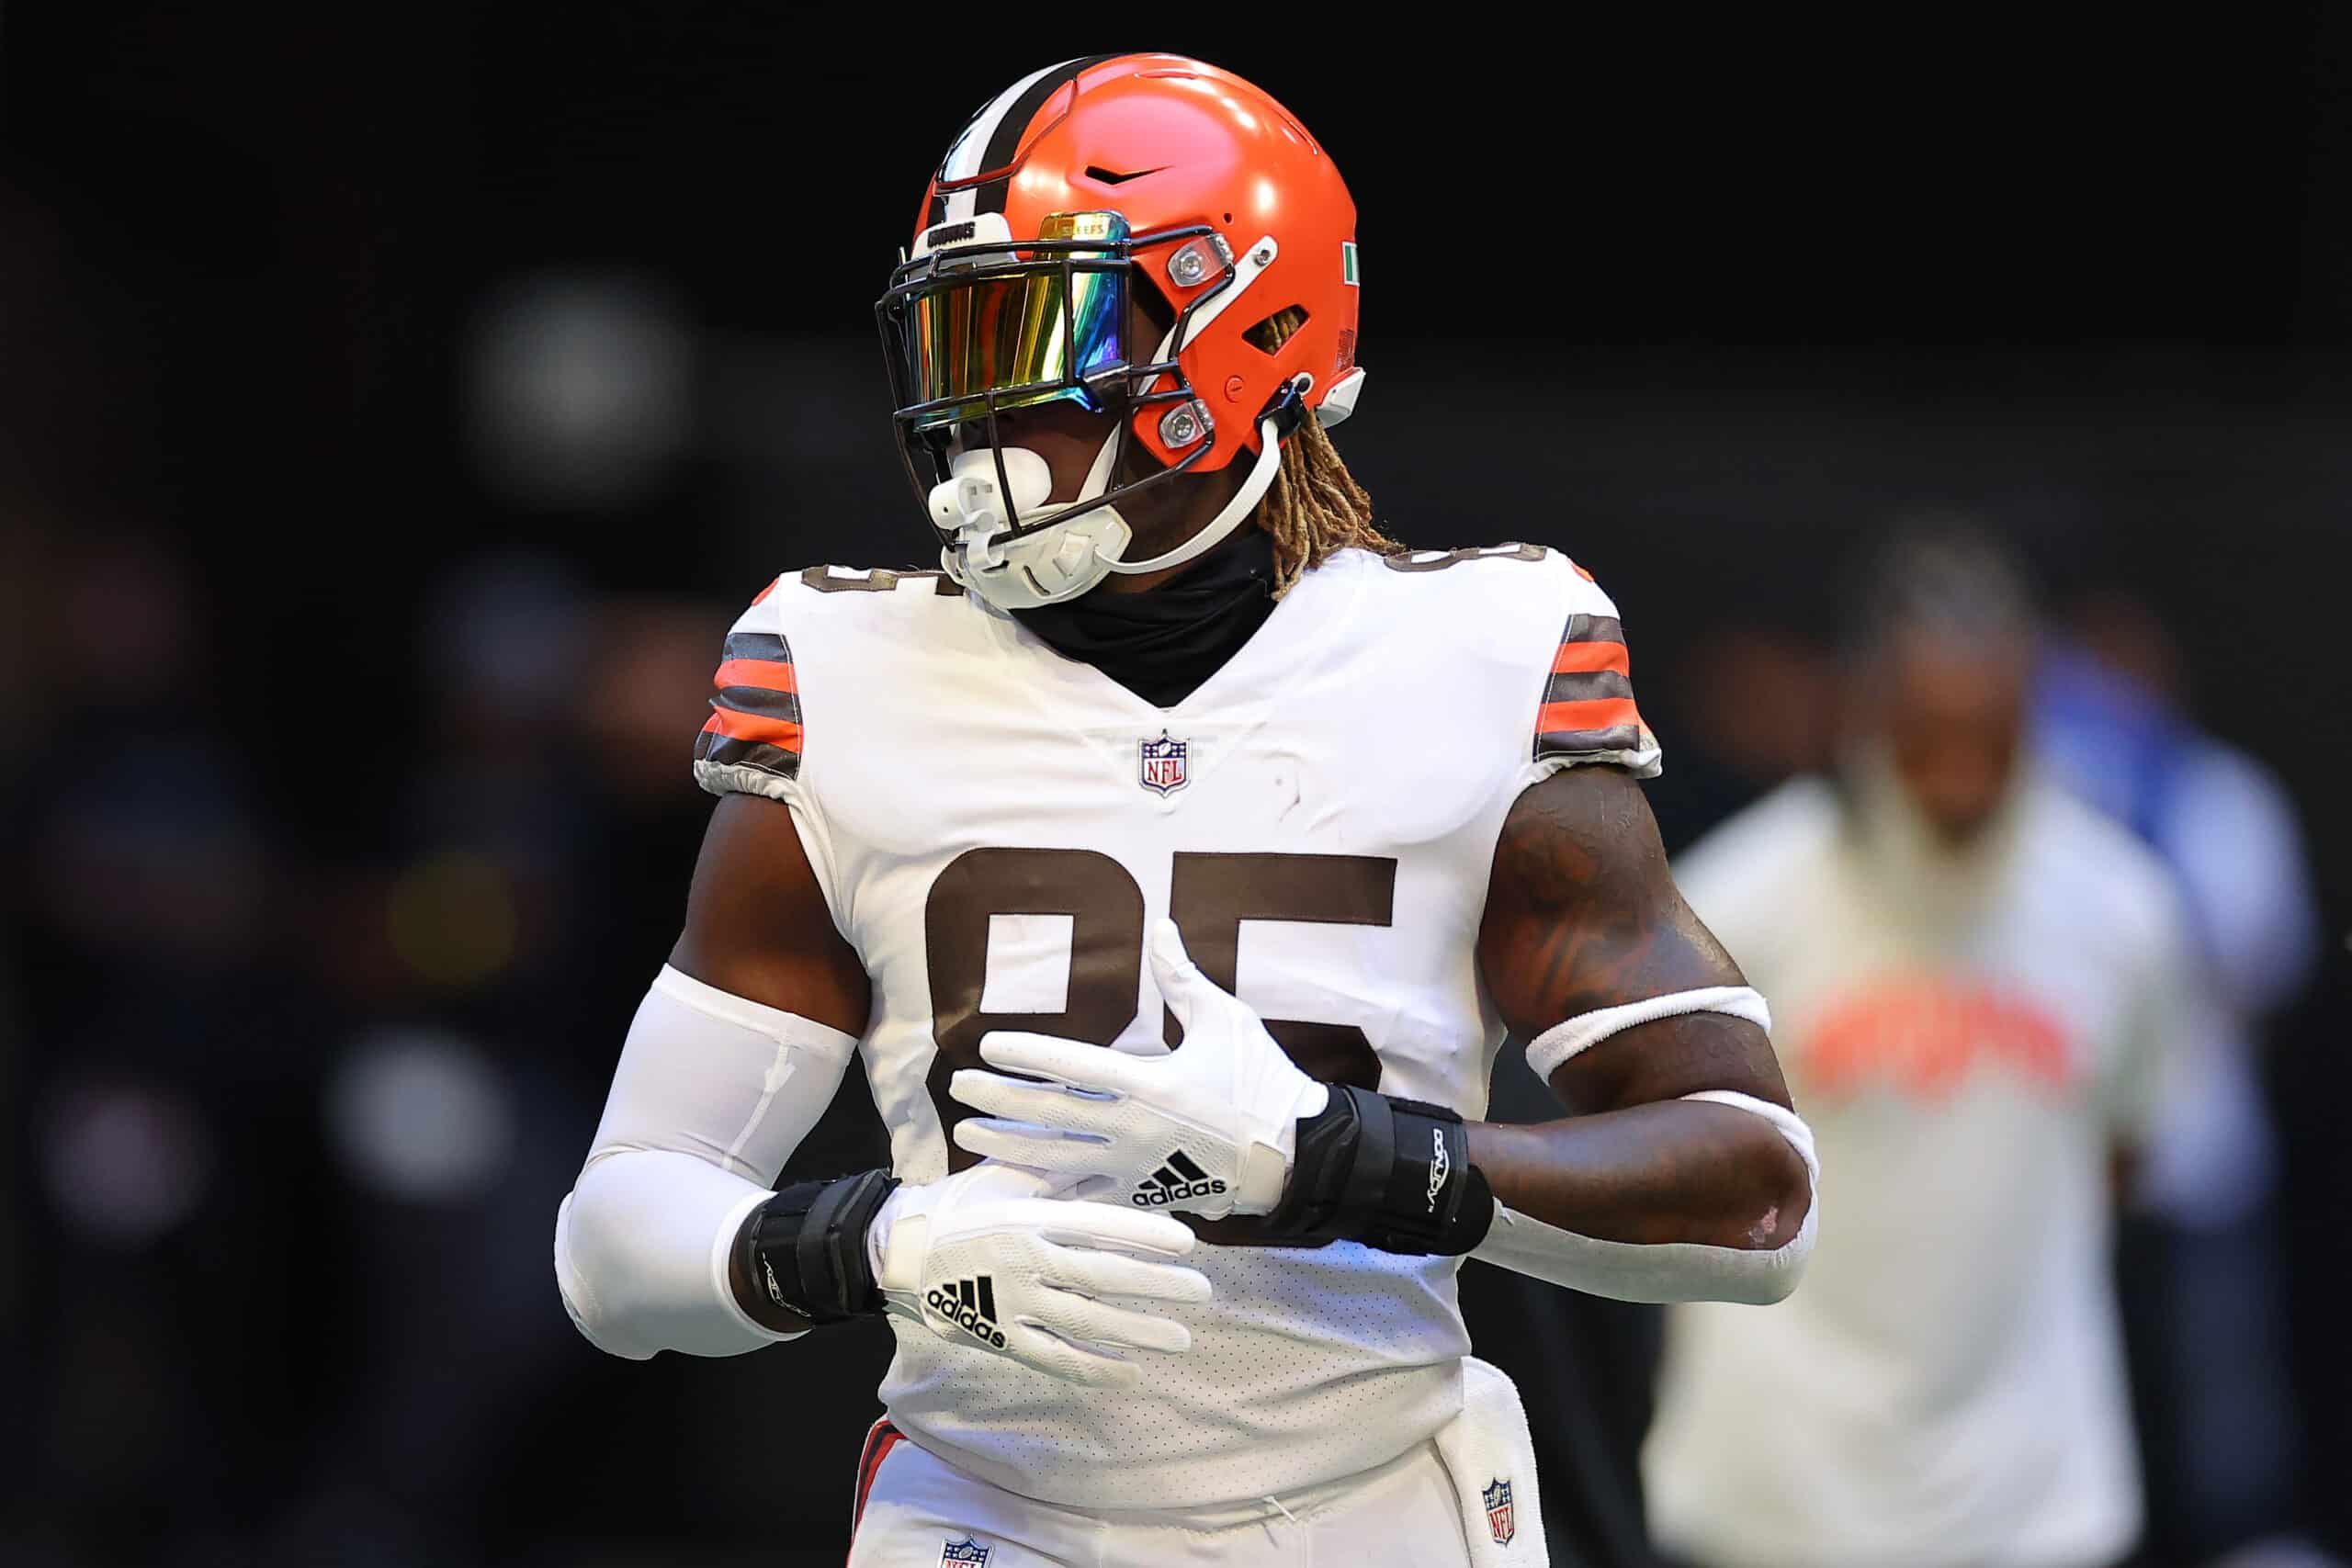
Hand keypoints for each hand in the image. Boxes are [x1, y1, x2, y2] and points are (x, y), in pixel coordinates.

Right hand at [872, 1160, 1210, 1388]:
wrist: (900, 1251)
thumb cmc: (962, 1204)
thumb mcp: (1009, 1177)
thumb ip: (1061, 1174)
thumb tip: (1117, 1167)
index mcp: (1029, 1216)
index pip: (1095, 1224)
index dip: (1142, 1234)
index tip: (1186, 1242)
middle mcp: (1025, 1262)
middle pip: (1102, 1277)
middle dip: (1156, 1286)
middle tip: (1202, 1292)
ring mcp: (1013, 1304)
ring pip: (1086, 1322)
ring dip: (1138, 1332)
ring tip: (1180, 1338)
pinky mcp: (1002, 1338)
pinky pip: (1056, 1357)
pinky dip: (1095, 1368)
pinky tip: (1131, 1372)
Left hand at [950, 921, 1330, 1218]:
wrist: (1295, 1157)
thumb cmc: (1261, 1083)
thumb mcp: (1225, 1020)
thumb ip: (1181, 976)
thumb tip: (1160, 925)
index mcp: (1151, 1082)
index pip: (1073, 1066)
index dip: (1028, 1054)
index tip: (990, 1044)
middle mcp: (1134, 1128)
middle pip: (1050, 1114)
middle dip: (999, 1100)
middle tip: (961, 1086)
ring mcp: (1135, 1167)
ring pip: (1056, 1160)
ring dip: (1007, 1148)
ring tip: (968, 1136)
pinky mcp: (1142, 1195)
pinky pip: (1084, 1197)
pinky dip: (1045, 1193)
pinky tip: (1011, 1188)